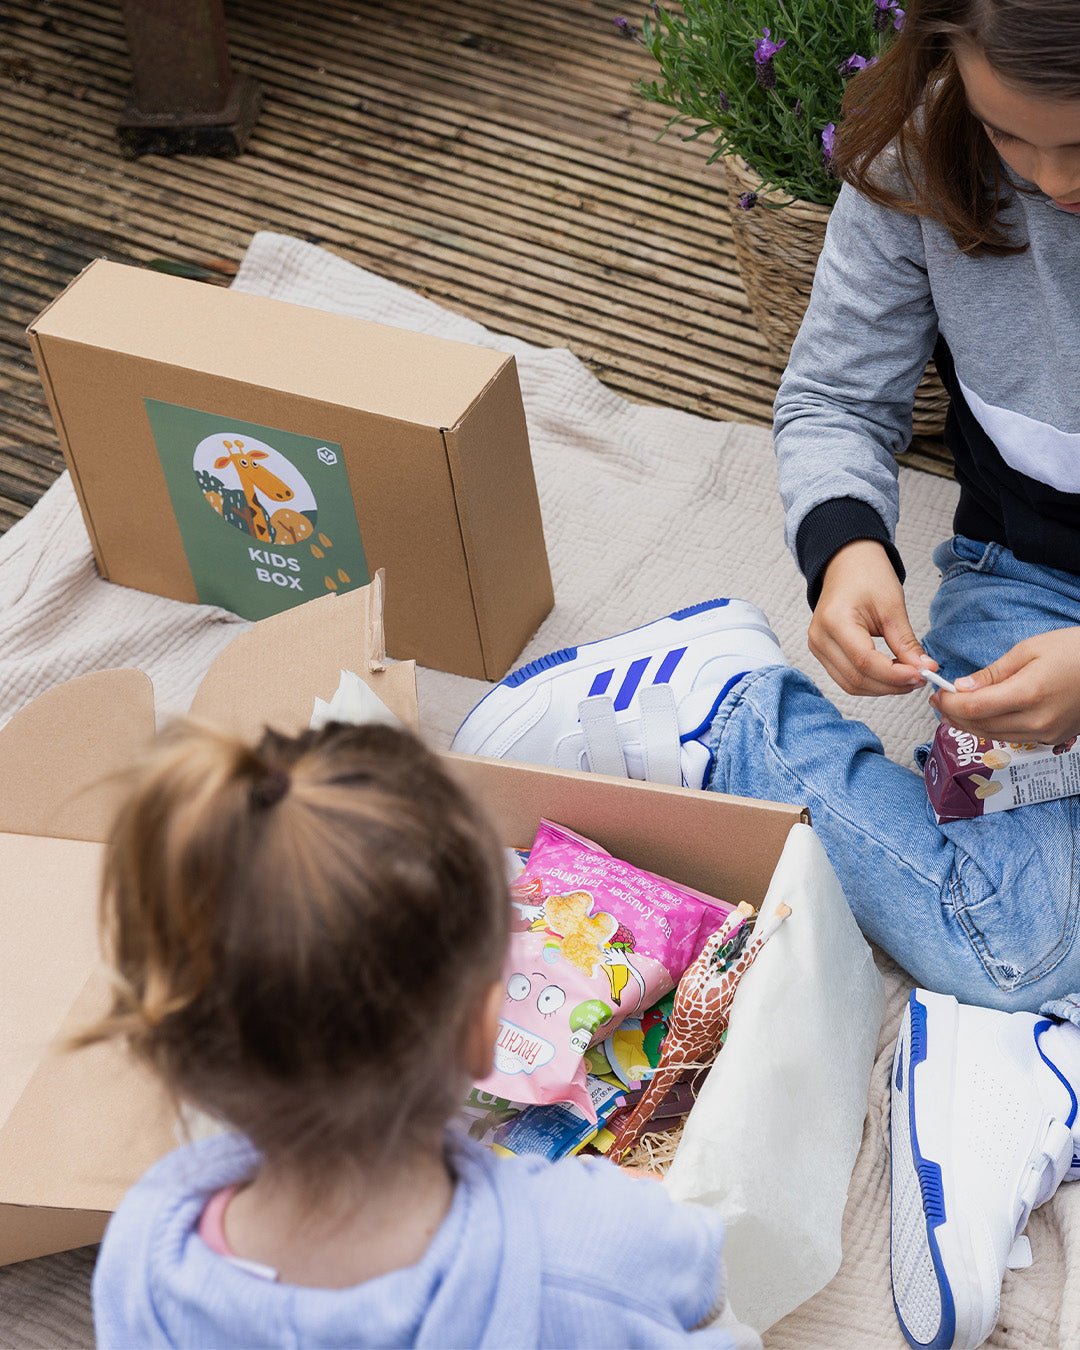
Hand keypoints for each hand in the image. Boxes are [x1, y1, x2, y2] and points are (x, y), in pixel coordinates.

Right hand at [809, 540, 930, 695]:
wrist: (847, 563)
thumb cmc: (867, 575)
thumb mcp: (892, 606)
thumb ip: (906, 643)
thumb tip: (924, 669)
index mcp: (834, 620)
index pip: (865, 662)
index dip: (895, 675)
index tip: (922, 675)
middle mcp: (820, 638)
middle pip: (856, 678)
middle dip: (891, 684)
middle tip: (920, 678)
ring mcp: (817, 647)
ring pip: (850, 685)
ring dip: (882, 688)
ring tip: (908, 677)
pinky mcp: (823, 653)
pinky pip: (846, 679)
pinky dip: (871, 682)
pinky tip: (891, 675)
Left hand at [930, 626, 1079, 743]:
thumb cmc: (1075, 651)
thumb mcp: (1029, 650)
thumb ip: (993, 673)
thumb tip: (963, 687)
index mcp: (1029, 693)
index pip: (975, 707)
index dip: (950, 702)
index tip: (938, 693)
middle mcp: (1037, 720)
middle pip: (980, 725)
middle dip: (954, 714)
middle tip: (939, 701)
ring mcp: (1047, 733)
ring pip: (994, 736)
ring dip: (970, 724)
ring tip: (955, 709)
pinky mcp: (1053, 738)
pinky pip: (1013, 738)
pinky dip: (993, 728)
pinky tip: (984, 715)